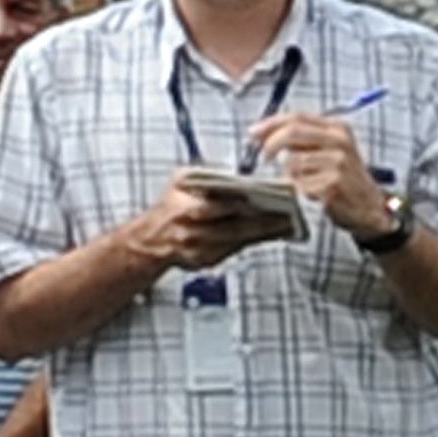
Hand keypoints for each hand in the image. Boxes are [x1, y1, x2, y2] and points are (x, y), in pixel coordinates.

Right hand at [130, 173, 293, 271]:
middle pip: (233, 226)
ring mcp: (199, 249)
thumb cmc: (172, 206)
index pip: (221, 205)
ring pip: (237, 241)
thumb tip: (238, 175)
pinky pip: (235, 251)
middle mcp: (192, 231)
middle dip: (261, 221)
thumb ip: (205, 174)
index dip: (246, 202)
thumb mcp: (181, 182)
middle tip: (286, 214)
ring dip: (263, 234)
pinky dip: (254, 243)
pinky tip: (272, 234)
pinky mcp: (206, 262)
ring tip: (285, 224)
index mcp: (186, 207)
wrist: (151, 240)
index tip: (268, 195)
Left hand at [250, 112, 395, 241]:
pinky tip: (312, 193)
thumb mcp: (331, 150)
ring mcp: (338, 163)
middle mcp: (340, 142)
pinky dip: (299, 189)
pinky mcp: (333, 184)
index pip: (297, 117)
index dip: (271, 123)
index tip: (254, 132)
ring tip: (303, 181)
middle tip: (262, 155)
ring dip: (289, 174)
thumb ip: (303, 139)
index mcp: (337, 128)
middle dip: (271, 143)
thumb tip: (265, 134)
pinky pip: (300, 184)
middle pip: (293, 133)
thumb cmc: (345, 179)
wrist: (371, 207)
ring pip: (293, 162)